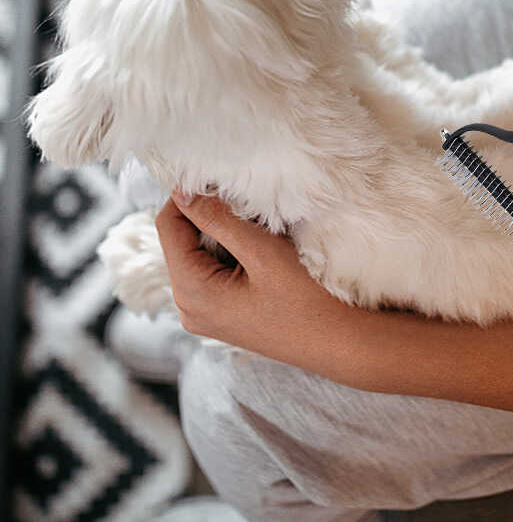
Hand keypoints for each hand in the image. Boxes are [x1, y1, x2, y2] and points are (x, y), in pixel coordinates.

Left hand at [154, 193, 349, 362]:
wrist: (336, 343)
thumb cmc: (305, 300)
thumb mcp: (262, 252)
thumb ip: (219, 219)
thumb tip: (183, 191)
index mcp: (192, 291)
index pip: (168, 226)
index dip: (187, 196)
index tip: (218, 179)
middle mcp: (188, 307)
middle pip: (181, 241)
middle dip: (210, 217)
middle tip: (249, 208)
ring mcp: (203, 314)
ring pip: (199, 254)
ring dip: (224, 235)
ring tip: (261, 234)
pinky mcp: (220, 315)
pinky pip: (212, 271)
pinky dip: (232, 253)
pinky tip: (261, 255)